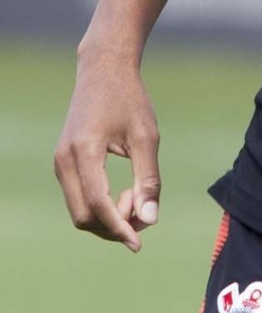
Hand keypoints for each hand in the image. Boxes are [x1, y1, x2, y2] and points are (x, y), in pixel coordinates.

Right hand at [54, 46, 161, 252]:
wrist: (104, 69)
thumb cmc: (129, 98)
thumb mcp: (146, 136)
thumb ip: (148, 179)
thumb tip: (150, 219)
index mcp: (84, 152)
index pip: (98, 205)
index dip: (119, 228)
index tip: (140, 243)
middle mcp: (64, 160)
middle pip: (83, 216)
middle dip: (114, 226)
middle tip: (144, 213)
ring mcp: (60, 162)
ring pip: (79, 210)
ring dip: (107, 217)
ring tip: (136, 197)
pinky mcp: (63, 162)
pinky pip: (78, 197)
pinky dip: (100, 205)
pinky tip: (123, 193)